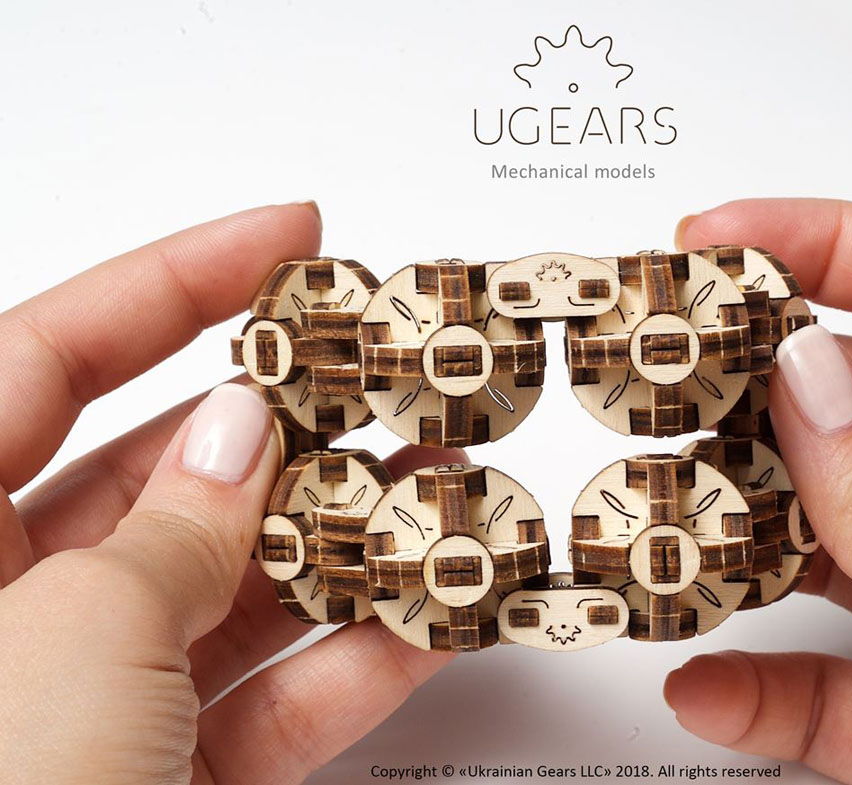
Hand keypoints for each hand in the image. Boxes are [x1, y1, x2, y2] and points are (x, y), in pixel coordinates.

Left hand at [0, 204, 459, 783]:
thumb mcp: (71, 641)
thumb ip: (169, 527)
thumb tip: (244, 425)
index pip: (45, 350)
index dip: (174, 276)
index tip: (290, 233)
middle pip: (162, 470)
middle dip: (294, 426)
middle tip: (395, 380)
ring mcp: (74, 697)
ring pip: (226, 589)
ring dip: (343, 546)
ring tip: (445, 491)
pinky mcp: (146, 780)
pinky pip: (252, 704)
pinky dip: (340, 670)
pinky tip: (424, 626)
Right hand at [663, 199, 851, 784]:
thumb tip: (798, 380)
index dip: (836, 239)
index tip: (726, 237)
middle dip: (752, 391)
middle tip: (660, 383)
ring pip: (819, 542)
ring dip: (731, 539)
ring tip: (659, 525)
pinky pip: (816, 687)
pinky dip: (749, 687)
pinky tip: (703, 682)